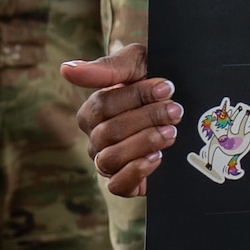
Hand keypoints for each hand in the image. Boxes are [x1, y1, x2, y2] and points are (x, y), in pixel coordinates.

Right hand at [62, 45, 183, 197]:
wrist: (183, 107)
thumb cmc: (153, 80)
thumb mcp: (137, 63)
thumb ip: (106, 68)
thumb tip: (66, 70)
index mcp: (92, 111)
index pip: (103, 105)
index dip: (136, 96)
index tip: (165, 87)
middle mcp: (95, 138)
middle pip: (109, 132)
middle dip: (147, 119)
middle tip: (175, 110)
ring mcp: (107, 162)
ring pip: (111, 159)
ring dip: (144, 143)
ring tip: (170, 132)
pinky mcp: (124, 183)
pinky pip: (117, 186)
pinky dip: (136, 172)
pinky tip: (157, 157)